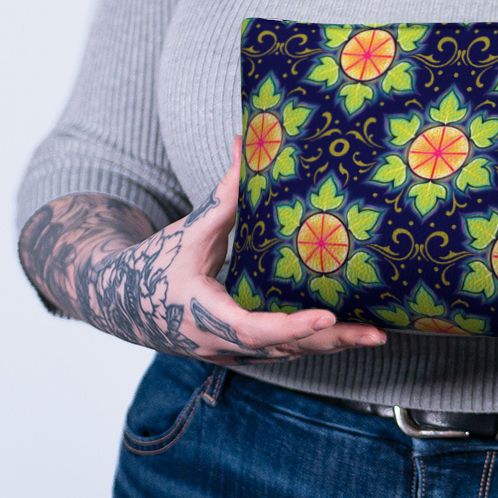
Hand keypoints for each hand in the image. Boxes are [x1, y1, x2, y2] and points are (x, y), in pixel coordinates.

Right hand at [87, 134, 386, 363]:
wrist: (121, 303)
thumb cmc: (155, 263)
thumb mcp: (188, 231)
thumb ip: (223, 195)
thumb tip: (243, 142)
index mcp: (203, 314)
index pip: (253, 329)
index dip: (292, 326)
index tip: (328, 317)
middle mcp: (221, 342)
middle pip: (284, 349)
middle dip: (332, 341)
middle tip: (376, 335)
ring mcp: (233, 351)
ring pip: (289, 354)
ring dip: (333, 346)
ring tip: (376, 335)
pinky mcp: (243, 351)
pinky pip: (285, 351)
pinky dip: (318, 343)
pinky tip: (352, 332)